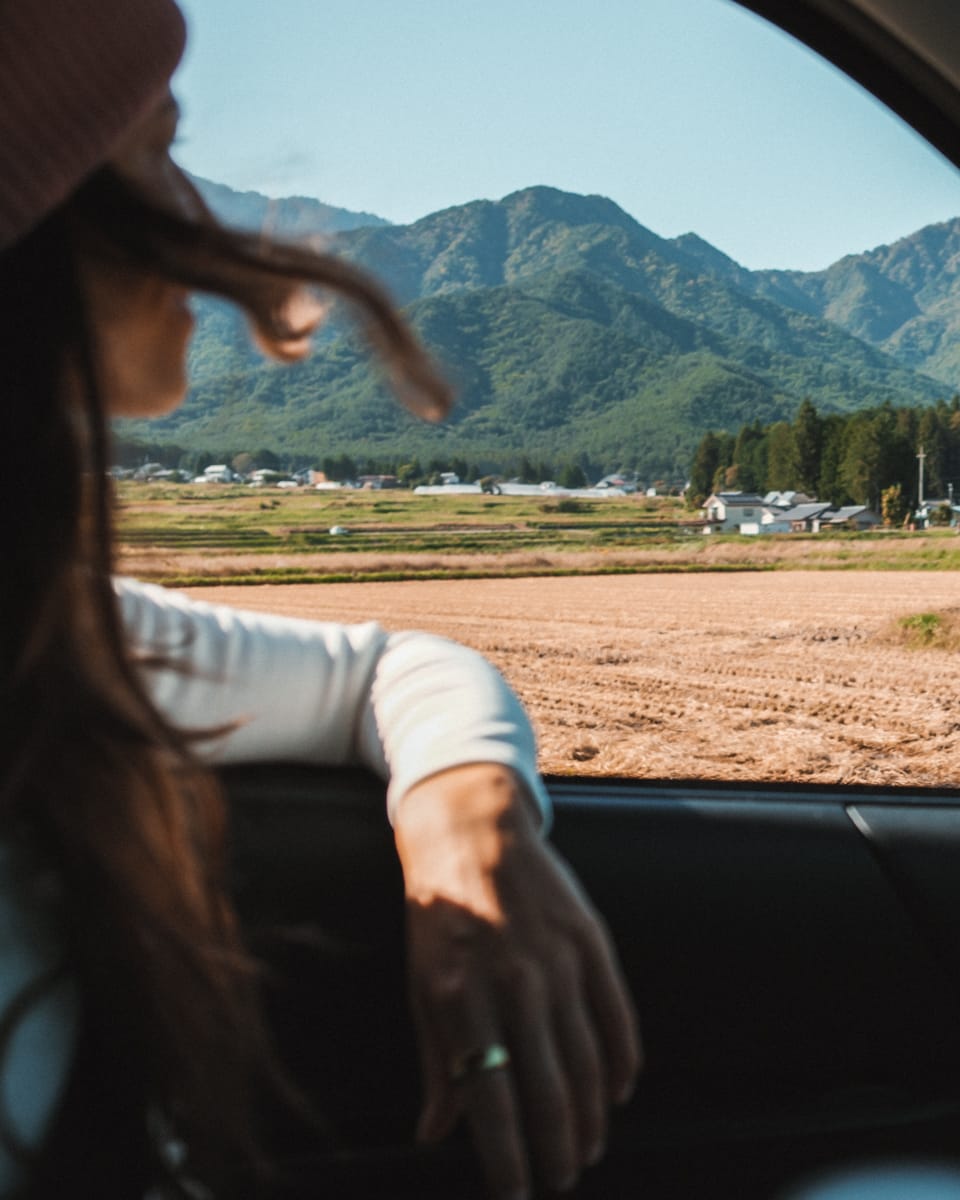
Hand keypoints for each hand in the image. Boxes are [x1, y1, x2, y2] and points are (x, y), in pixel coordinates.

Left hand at [393, 764, 640, 1198]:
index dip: (507, 1161)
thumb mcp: (419, 983)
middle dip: (556, 1150)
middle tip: (560, 1180)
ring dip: (590, 1117)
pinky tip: (618, 1092)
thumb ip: (434, 1061)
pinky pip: (617, 1015)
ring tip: (587, 1150)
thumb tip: (434, 1135)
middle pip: (548, 1092)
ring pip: (587, 1063)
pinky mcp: (590, 939)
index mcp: (460, 998)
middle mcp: (514, 984)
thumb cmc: (435, 911)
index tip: (516, 1195)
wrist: (469, 828)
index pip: (493, 1103)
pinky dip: (622, 1062)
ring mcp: (558, 960)